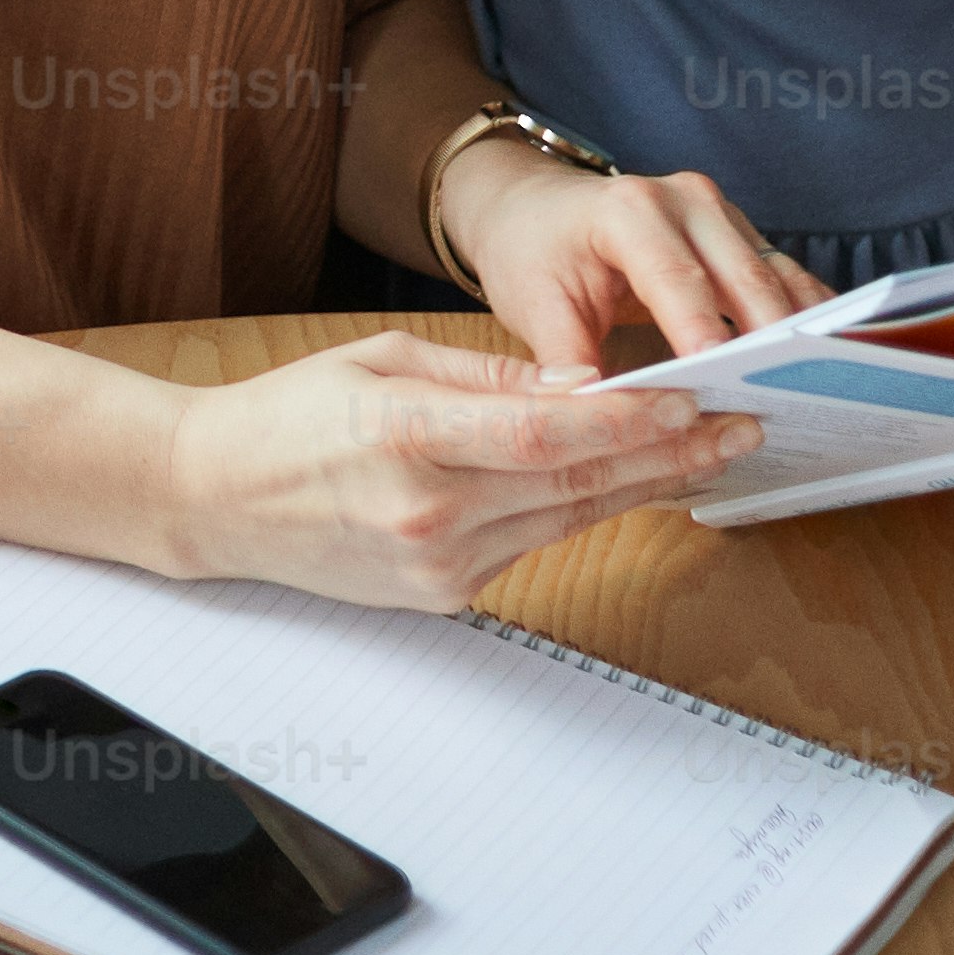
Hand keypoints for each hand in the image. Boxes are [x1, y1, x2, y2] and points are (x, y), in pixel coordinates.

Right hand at [167, 332, 762, 612]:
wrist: (213, 498)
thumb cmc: (289, 415)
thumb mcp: (381, 359)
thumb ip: (488, 376)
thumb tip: (582, 383)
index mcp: (404, 434)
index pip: (544, 433)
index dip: (628, 420)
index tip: (693, 399)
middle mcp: (428, 510)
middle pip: (576, 482)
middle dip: (668, 454)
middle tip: (740, 428)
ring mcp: (438, 564)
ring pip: (568, 519)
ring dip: (644, 486)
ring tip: (709, 454)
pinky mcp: (444, 595)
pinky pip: (531, 542)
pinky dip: (583, 510)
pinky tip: (630, 484)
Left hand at [440, 141, 820, 374]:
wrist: (532, 208)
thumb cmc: (530, 253)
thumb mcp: (532, 306)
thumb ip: (566, 360)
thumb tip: (591, 412)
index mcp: (629, 210)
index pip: (677, 280)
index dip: (704, 334)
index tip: (727, 387)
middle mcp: (686, 200)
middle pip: (744, 280)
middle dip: (770, 346)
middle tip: (790, 408)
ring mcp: (721, 214)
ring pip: (777, 281)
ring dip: (798, 339)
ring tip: (819, 399)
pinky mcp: (740, 236)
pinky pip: (784, 281)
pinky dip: (802, 324)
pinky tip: (821, 370)